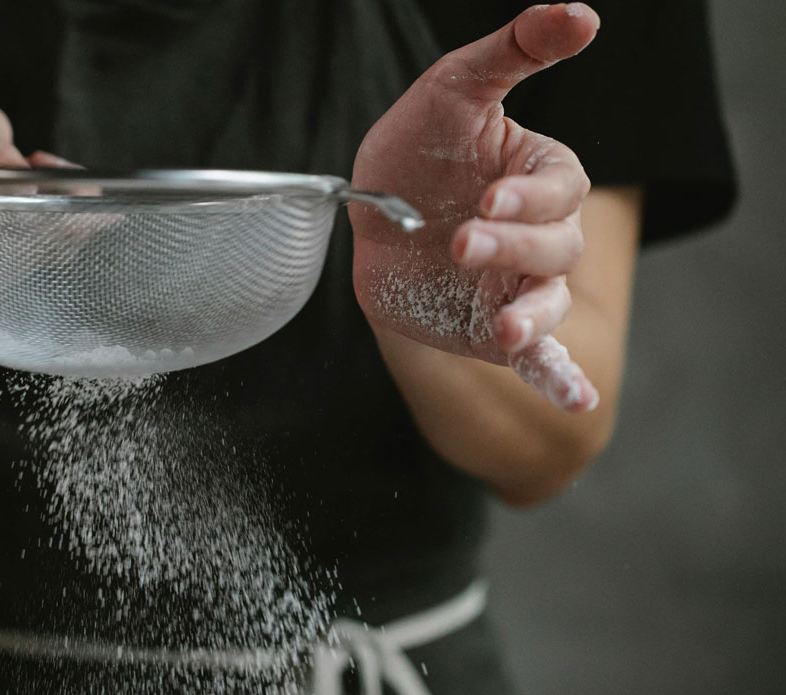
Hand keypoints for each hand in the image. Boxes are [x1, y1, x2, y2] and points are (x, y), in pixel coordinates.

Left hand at [351, 4, 601, 411]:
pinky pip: (539, 358)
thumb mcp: (453, 89)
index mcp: (541, 177)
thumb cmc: (415, 149)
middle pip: (555, 247)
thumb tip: (581, 13)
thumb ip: (513, 52)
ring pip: (547, 303)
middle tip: (463, 243)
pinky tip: (575, 403)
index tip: (487, 197)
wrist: (366, 213)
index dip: (528, 196)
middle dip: (512, 247)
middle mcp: (539, 235)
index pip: (559, 188)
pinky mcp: (491, 327)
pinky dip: (558, 380)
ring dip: (530, 316)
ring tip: (502, 330)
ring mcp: (518, 286)